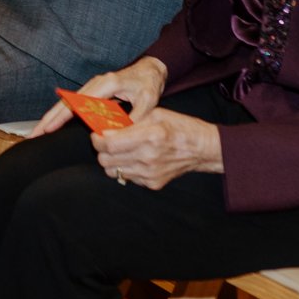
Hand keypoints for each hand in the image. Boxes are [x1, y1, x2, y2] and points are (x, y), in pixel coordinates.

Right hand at [32, 57, 167, 136]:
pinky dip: (61, 114)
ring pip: (67, 104)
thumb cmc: (149, 83)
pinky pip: (73, 104)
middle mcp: (95, 84)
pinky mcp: (93, 92)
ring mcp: (92, 87)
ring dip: (51, 118)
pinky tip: (52, 124)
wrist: (151, 69)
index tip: (48, 128)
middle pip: (66, 103)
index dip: (62, 117)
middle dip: (48, 119)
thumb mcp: (148, 100)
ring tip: (37, 132)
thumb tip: (123, 134)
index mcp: (105, 84)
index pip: (78, 103)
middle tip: (33, 135)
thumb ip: (137, 117)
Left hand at [93, 107, 223, 189]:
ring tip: (119, 150)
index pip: (110, 144)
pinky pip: (127, 178)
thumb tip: (106, 129)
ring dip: (111, 160)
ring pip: (113, 171)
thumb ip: (130, 121)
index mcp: (149, 137)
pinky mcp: (152, 184)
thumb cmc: (179, 126)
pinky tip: (134, 158)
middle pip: (106, 160)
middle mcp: (148, 158)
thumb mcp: (155, 114)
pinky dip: (125, 168)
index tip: (96, 134)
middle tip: (106, 141)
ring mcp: (150, 174)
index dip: (97, 139)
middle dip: (101, 150)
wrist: (202, 148)